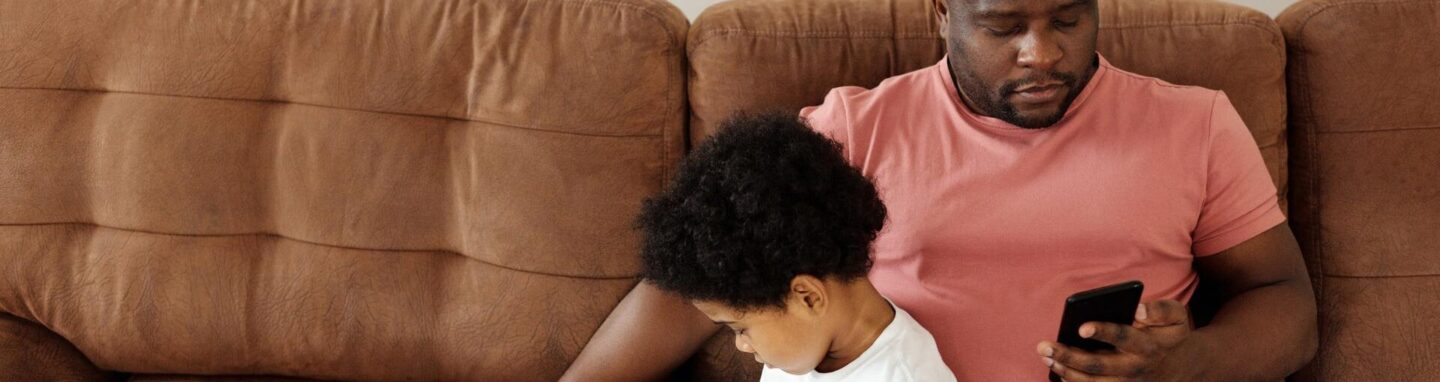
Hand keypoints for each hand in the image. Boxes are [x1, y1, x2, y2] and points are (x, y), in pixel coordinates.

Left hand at [1036, 300, 1207, 380]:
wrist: (1183, 367)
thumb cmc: (1170, 336)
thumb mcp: (1176, 317)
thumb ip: (1160, 309)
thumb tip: (1138, 309)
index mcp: (1148, 346)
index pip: (1123, 337)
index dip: (1103, 332)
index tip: (1082, 327)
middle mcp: (1134, 368)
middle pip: (1098, 365)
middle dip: (1069, 356)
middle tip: (1044, 345)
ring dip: (1065, 371)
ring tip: (1046, 356)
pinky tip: (1057, 369)